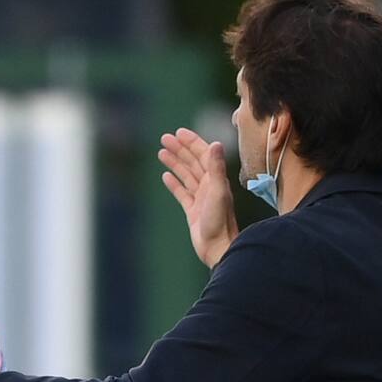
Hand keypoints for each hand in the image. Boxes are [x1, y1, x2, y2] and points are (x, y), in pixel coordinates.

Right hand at [158, 128, 237, 267]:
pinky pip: (182, 193)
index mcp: (216, 179)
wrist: (218, 248)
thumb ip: (217, 168)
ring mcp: (200, 198)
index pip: (203, 155)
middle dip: (180, 149)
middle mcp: (209, 186)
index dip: (192, 142)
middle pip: (193, 162)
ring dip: (175, 163)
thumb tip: (216, 143)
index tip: (178, 132)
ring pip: (186, 175)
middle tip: (164, 138)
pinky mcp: (192, 211)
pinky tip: (165, 176)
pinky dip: (174, 183)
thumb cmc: (220, 222)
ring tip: (161, 152)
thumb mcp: (218, 192)